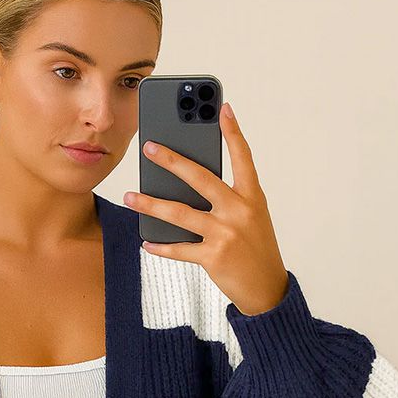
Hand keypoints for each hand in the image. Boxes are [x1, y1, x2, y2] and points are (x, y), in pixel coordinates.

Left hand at [123, 101, 288, 315]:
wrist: (267, 288)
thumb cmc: (255, 248)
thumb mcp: (252, 217)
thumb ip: (228, 198)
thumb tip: (188, 185)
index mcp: (252, 197)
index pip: (243, 158)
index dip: (233, 132)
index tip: (221, 108)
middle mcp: (239, 211)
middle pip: (200, 178)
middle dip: (172, 161)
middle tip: (150, 148)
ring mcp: (226, 234)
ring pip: (180, 213)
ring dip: (150, 204)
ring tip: (130, 196)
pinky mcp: (214, 257)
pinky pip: (179, 249)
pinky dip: (160, 246)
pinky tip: (147, 241)